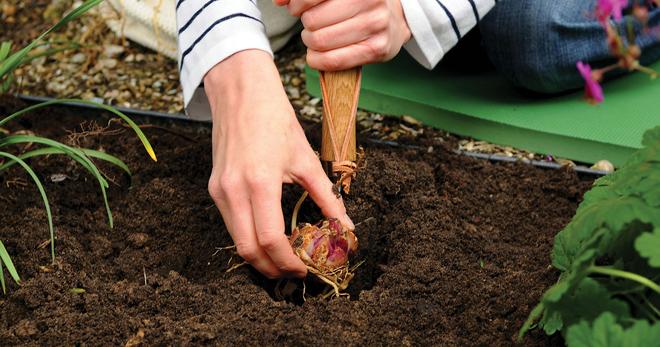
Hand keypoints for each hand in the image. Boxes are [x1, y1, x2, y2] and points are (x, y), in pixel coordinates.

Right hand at [204, 50, 353, 278]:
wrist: (242, 92)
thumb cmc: (276, 120)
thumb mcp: (306, 159)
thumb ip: (327, 198)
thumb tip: (346, 227)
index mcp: (259, 183)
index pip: (270, 241)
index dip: (288, 262)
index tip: (305, 269)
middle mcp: (233, 191)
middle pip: (248, 250)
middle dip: (271, 269)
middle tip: (294, 272)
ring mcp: (220, 190)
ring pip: (236, 240)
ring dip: (260, 256)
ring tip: (285, 256)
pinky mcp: (214, 187)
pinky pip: (230, 223)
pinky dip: (249, 237)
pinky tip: (268, 235)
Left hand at [274, 0, 410, 69]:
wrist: (396, 18)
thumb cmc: (358, 2)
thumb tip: (279, 1)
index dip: (296, 4)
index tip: (296, 8)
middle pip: (312, 20)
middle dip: (305, 25)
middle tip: (312, 24)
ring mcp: (376, 24)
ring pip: (321, 41)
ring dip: (310, 42)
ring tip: (316, 38)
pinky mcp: (377, 49)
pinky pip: (334, 61)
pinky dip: (317, 60)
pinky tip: (317, 55)